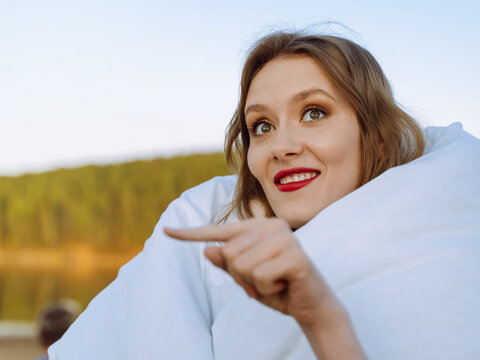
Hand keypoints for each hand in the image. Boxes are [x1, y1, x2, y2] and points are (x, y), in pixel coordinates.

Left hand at [164, 217, 343, 328]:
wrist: (312, 305)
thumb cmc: (277, 287)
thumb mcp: (246, 278)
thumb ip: (227, 264)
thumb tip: (207, 250)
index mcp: (259, 226)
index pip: (219, 231)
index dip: (191, 234)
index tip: (166, 231)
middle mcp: (271, 226)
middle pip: (228, 253)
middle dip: (240, 276)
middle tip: (263, 281)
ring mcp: (284, 238)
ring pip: (241, 265)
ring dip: (253, 284)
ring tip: (273, 282)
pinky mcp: (295, 255)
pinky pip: (258, 276)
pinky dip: (265, 289)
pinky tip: (282, 285)